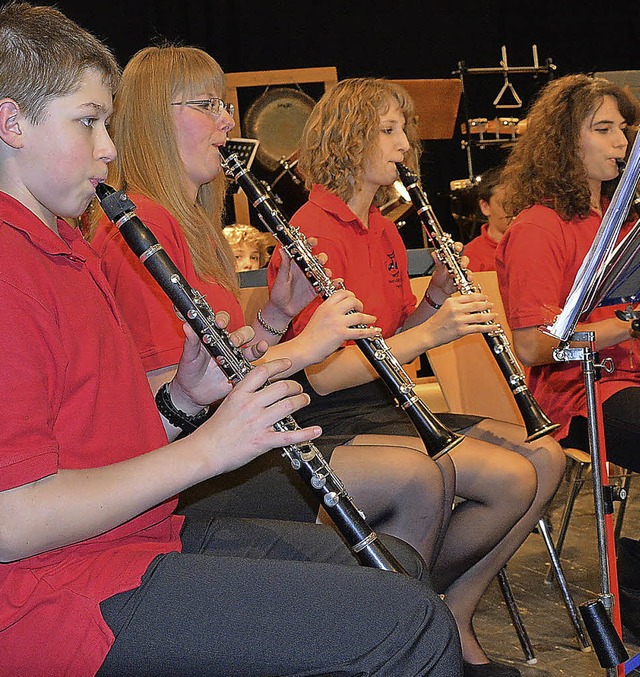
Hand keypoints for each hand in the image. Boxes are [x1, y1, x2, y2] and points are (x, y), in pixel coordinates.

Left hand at [171, 313, 264, 411]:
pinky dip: (260, 367)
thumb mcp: (189, 355)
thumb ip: (191, 341)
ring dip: (258, 347)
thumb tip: (187, 325)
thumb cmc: (189, 370)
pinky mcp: (241, 373)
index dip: (224, 319)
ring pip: (253, 349)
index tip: (219, 323)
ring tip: (260, 347)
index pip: (223, 321)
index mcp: (215, 336)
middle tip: (234, 342)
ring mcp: (237, 359)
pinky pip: (253, 369)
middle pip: (243, 333)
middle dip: (241, 335)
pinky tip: (261, 368)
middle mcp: (229, 345)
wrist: (192, 392)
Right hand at [193, 358, 321, 474]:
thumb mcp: (226, 404)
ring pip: (288, 406)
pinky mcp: (262, 441)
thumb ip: (243, 395)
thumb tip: (258, 389)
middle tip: (299, 389)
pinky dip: (306, 433)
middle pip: (281, 387)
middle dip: (295, 386)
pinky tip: (316, 430)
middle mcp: (250, 405)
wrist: (204, 451)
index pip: (262, 371)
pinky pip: (289, 436)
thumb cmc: (212, 431)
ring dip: (301, 401)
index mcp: (239, 394)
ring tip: (304, 401)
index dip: (278, 365)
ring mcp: (258, 423)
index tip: (287, 364)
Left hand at [268, 238, 329, 319]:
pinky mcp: (316, 290)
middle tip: (320, 260)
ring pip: (323, 271)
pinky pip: (327, 284)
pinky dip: (333, 283)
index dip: (309, 244)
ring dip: (327, 270)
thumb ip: (284, 265)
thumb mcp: (280, 278)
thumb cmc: (278, 294)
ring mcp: (312, 280)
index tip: (313, 241)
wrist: (282, 310)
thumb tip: (283, 250)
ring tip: (326, 273)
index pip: (304, 251)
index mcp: (296, 265)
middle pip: (317, 260)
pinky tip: (336, 282)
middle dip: (321, 258)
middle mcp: (305, 271)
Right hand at [298, 289, 380, 363]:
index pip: (341, 293)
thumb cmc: (310, 336)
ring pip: (359, 315)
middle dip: (360, 304)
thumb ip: (328, 311)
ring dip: (368, 318)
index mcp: (325, 306)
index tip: (353, 300)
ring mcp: (337, 322)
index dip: (351, 295)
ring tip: (371, 319)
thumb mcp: (317, 316)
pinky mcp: (341, 334)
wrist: (304, 348)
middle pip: (352, 300)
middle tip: (361, 310)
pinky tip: (375, 331)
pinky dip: (370, 331)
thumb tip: (340, 309)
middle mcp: (331, 311)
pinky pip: (360, 331)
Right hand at [424, 292, 496, 347]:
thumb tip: (472, 305)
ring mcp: (459, 320)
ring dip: (489, 316)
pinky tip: (493, 326)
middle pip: (477, 305)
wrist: (429, 334)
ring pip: (479, 316)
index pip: (470, 296)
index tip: (485, 298)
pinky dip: (488, 327)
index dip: (480, 297)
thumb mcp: (445, 308)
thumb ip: (457, 305)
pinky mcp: (461, 330)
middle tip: (491, 305)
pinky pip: (478, 328)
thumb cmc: (437, 322)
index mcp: (451, 301)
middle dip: (487, 305)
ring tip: (494, 315)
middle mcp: (456, 309)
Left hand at [426, 244, 467, 302]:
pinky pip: (468, 280)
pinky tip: (463, 282)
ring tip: (461, 275)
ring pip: (467, 270)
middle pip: (464, 259)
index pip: (456, 249)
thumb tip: (434, 253)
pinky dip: (467, 281)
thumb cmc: (439, 276)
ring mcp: (461, 272)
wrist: (439, 289)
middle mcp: (458, 264)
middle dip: (464, 261)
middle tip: (462, 264)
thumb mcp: (438, 268)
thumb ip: (438, 261)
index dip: (458, 246)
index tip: (457, 247)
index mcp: (451, 258)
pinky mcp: (463, 280)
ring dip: (467, 272)